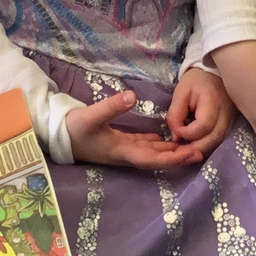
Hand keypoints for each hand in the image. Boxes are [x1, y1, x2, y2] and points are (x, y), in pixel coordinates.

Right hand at [65, 89, 205, 169]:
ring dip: (169, 151)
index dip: (172, 159)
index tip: (191, 154)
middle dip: (177, 157)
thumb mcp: (90, 116)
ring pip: (150, 153)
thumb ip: (111, 106)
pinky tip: (164, 139)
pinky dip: (155, 144)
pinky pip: (141, 145)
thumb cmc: (72, 128)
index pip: (152, 159)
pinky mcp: (117, 143)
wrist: (55, 135)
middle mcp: (125, 154)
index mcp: (122, 151)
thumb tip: (132, 96)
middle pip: (156, 159)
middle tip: (200, 151)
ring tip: (189, 146)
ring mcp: (121, 150)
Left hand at [167, 67, 237, 149]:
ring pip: (217, 142)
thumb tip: (176, 137)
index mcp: (213, 101)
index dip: (187, 133)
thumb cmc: (196, 81)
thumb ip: (175, 115)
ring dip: (200, 149)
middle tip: (178, 150)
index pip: (203, 126)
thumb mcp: (181, 93)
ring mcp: (232, 119)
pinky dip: (207, 144)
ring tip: (185, 148)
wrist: (214, 73)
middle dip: (194, 148)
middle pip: (213, 139)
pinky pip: (220, 139)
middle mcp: (226, 113)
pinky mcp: (231, 124)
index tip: (176, 130)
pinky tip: (195, 144)